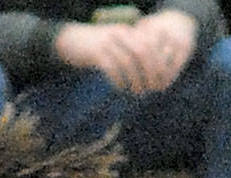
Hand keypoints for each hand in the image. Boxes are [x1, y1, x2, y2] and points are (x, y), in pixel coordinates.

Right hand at [55, 12, 197, 93]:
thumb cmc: (97, 48)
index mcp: (128, 31)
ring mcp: (108, 43)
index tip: (158, 79)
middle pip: (142, 52)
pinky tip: (121, 88)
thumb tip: (150, 73)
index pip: (150, 45)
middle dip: (149, 72)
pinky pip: (111, 68)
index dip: (157, 63)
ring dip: (135, 79)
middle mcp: (120, 34)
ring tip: (136, 92)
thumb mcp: (117, 46)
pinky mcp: (95, 53)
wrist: (71, 40)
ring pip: (128, 61)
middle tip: (150, 88)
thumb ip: (132, 54)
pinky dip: (118, 80)